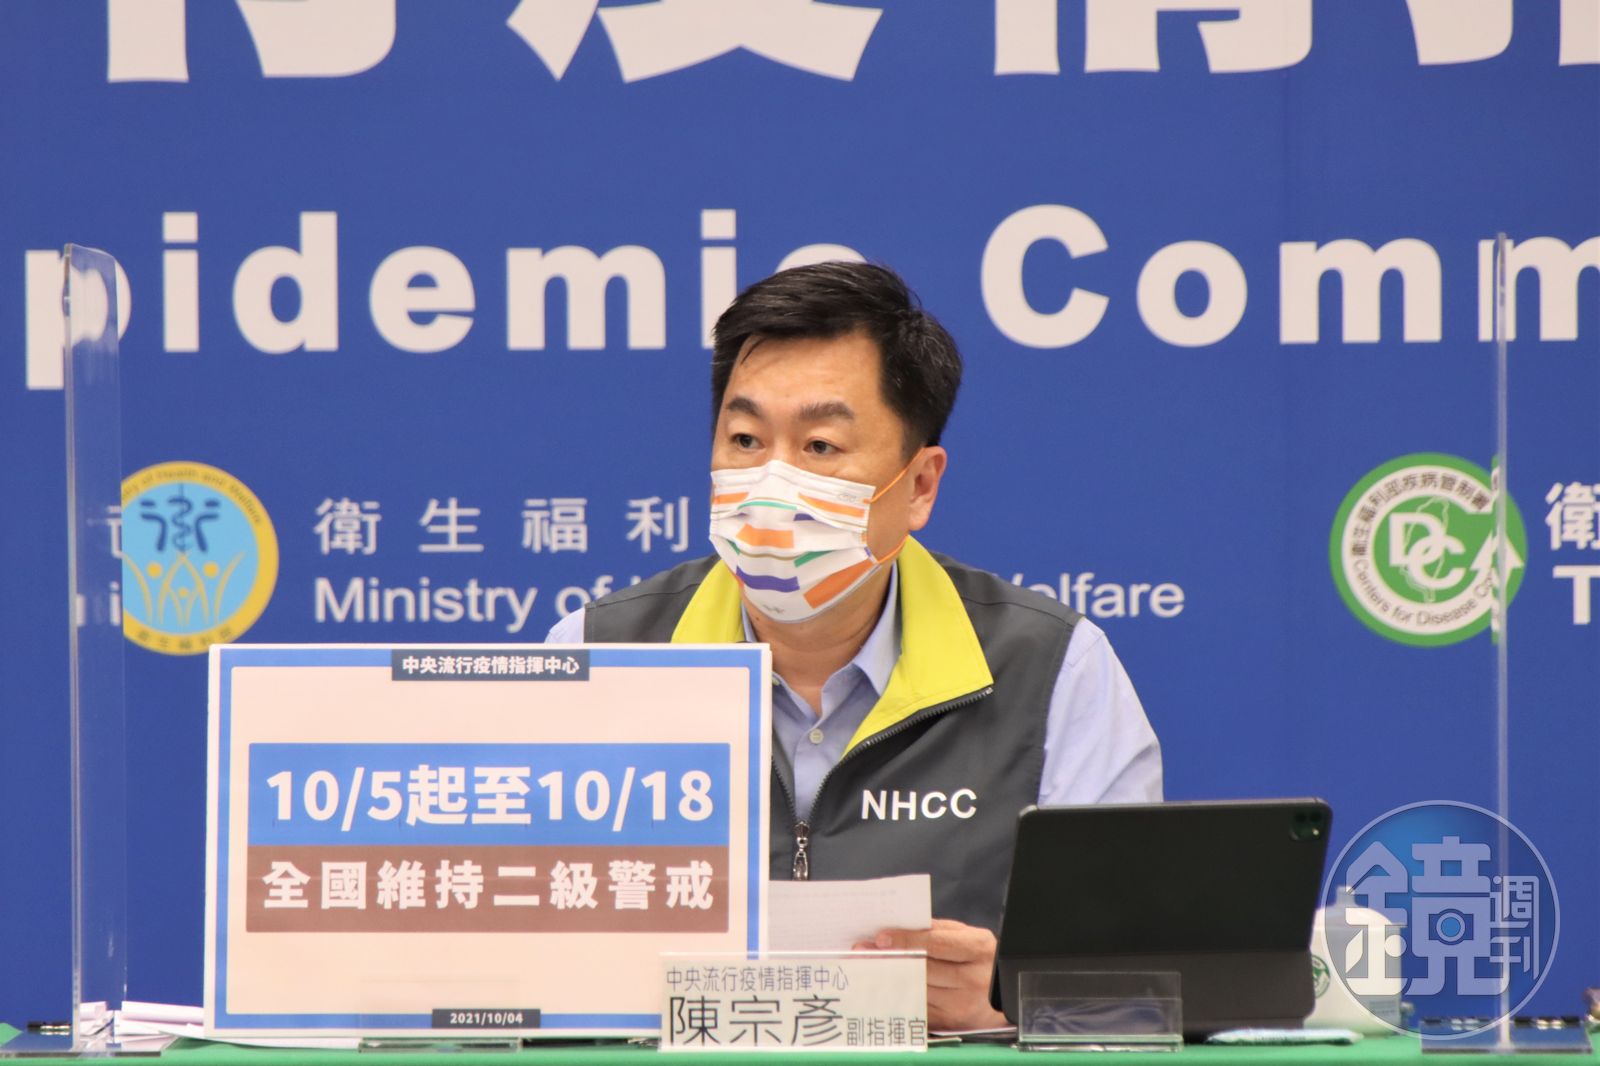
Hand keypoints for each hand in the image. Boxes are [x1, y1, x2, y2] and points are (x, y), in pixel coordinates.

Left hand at [853, 918, 1008, 1031]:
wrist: (1008, 995)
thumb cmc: (981, 960)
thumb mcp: (969, 937)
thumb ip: (936, 931)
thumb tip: (897, 930)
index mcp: (979, 949)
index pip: (936, 944)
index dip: (906, 940)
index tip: (881, 937)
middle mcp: (973, 979)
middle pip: (921, 969)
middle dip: (888, 959)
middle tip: (861, 951)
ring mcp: (962, 1005)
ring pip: (915, 990)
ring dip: (885, 979)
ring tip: (864, 967)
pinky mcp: (951, 1024)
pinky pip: (916, 1009)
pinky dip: (895, 998)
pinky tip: (879, 989)